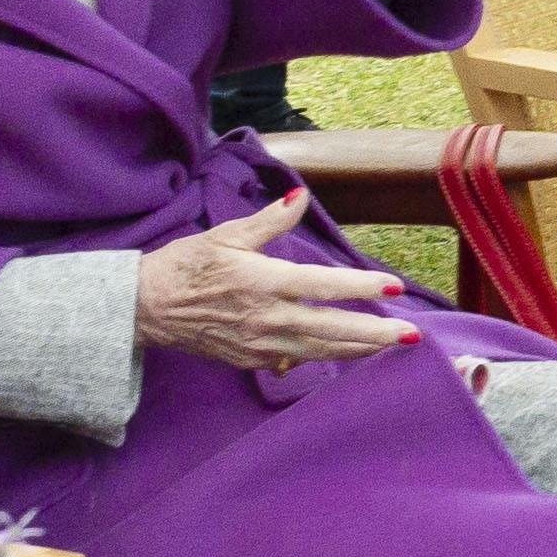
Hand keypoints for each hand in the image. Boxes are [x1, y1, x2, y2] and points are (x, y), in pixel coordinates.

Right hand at [135, 188, 415, 365]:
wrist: (144, 308)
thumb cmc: (185, 265)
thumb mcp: (227, 235)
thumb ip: (269, 220)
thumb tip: (300, 196)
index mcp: (262, 281)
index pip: (322, 286)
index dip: (361, 286)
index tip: (394, 288)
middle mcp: (265, 317)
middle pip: (331, 328)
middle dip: (375, 334)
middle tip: (411, 335)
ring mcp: (257, 344)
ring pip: (319, 350)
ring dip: (358, 349)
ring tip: (391, 345)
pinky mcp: (248, 360)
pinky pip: (295, 360)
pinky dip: (323, 356)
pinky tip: (346, 352)